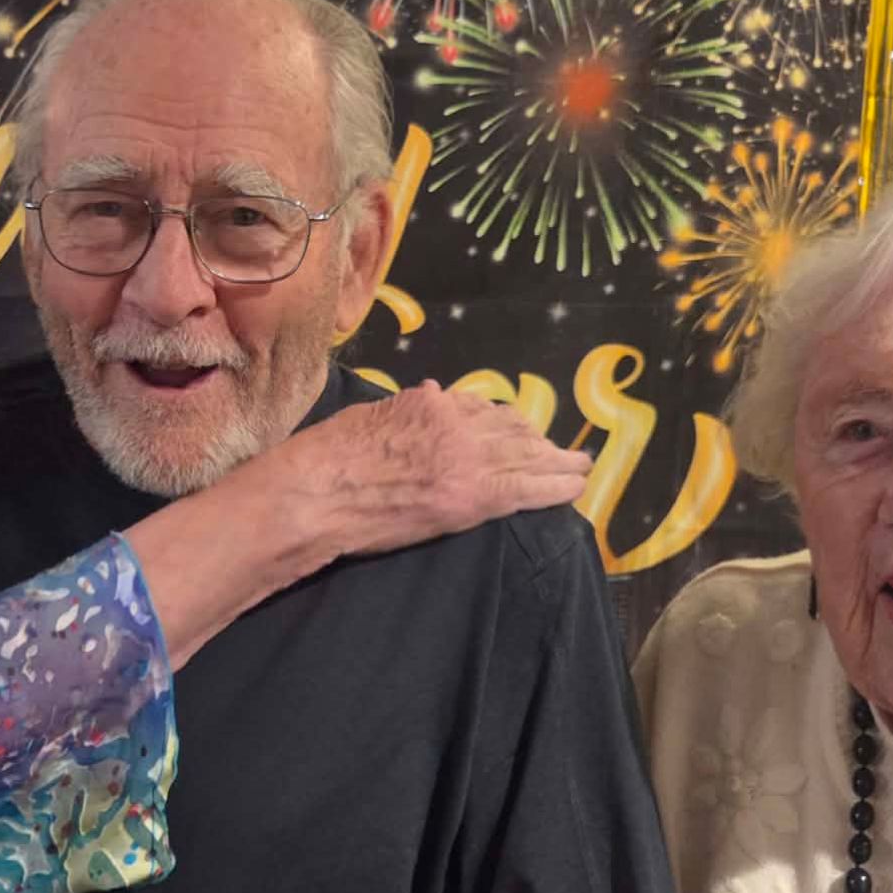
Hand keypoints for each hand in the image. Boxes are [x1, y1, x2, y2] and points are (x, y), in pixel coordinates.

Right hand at [287, 383, 591, 557]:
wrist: (312, 495)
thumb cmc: (322, 459)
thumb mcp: (366, 417)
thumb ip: (405, 409)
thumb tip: (432, 393)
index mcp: (428, 404)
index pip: (481, 409)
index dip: (505, 423)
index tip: (518, 433)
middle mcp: (455, 425)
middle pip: (513, 429)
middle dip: (539, 441)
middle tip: (560, 451)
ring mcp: (465, 461)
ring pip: (528, 457)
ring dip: (560, 462)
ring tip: (580, 467)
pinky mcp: (469, 498)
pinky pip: (526, 489)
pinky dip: (556, 486)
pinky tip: (576, 487)